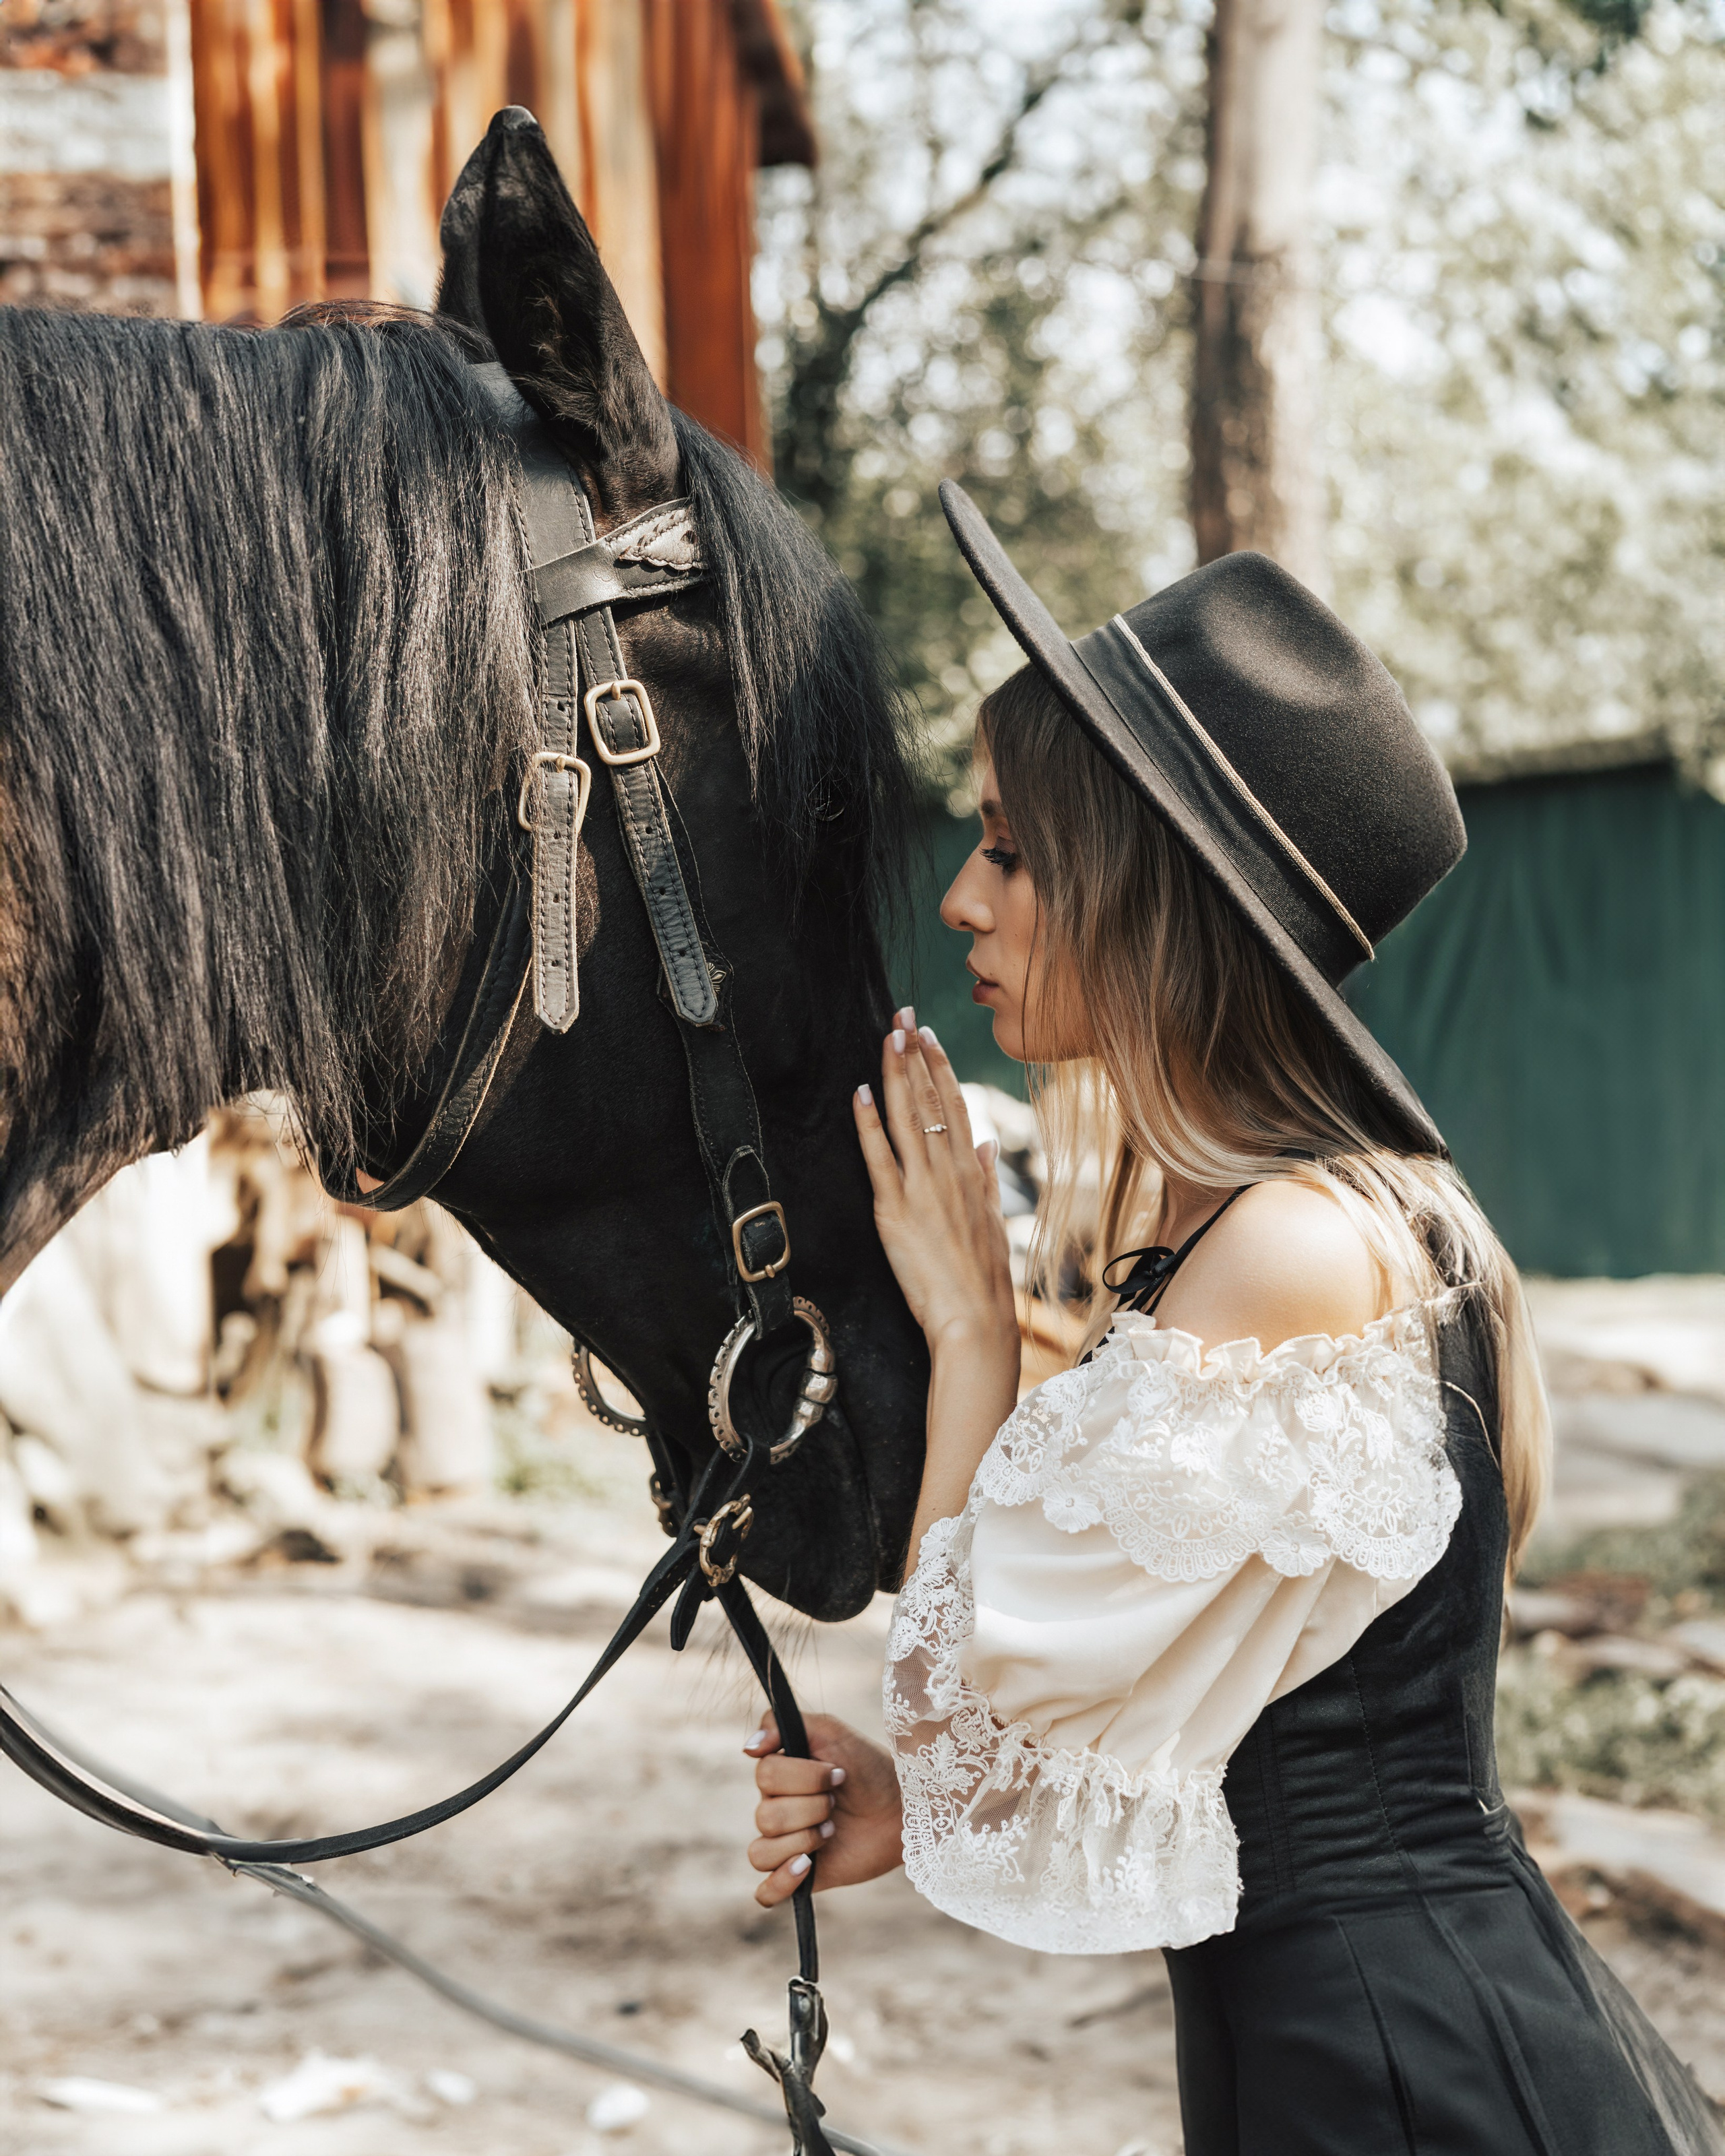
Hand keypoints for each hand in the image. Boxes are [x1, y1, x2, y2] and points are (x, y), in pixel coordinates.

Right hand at [744, 1712, 902, 1906]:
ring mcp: (785, 1845)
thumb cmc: (868, 1767)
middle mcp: (775, 1809)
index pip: (765, 1775)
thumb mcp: (831, 1732)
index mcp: (778, 1774)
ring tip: (832, 1830)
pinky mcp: (800, 1877)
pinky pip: (766, 1892)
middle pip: (765, 1816)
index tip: (838, 1773)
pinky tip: (806, 1867)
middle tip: (837, 1803)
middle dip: (811, 1808)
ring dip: (805, 1840)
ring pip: (761, 1853)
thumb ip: (783, 1725)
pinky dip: (780, 1882)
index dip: (805, 1778)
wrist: (903, 1808)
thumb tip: (747, 1749)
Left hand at [854, 1009, 1016, 1358]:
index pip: (957, 1106)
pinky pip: (881, 1157)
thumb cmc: (983, 1279)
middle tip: (905, 1016)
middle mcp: (950, 1172)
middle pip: (934, 1100)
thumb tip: (989, 1145)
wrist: (975, 1320)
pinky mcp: (897, 1210)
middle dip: (918, 1055)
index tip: (930, 1037)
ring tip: (889, 1036)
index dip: (942, 1067)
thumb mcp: (991, 1220)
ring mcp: (923, 1188)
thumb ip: (987, 1178)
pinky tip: (861, 1093)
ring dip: (898, 1073)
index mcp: (972, 1173)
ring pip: (911, 1118)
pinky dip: (870, 1123)